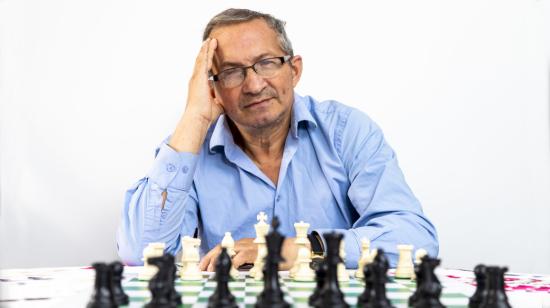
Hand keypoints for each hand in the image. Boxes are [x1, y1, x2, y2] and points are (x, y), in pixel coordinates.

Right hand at [169, 38, 223, 152]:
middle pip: (201, 62)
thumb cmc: (206, 115)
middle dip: (206, 52)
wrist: (199, 117)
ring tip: (210, 40)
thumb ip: (221, 100)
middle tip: (210, 42)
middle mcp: (196, 80)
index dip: (208, 62)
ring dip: (206, 49)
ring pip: (201, 58)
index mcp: (200, 86)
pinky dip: (206, 51)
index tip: (212, 56)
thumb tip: (229, 101)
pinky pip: (203, 60)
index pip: (204, 70)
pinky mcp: (198, 76)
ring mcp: (196, 77)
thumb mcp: (217, 105)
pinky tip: (210, 44)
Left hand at [198, 237, 308, 271]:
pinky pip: (241, 257)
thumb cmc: (275, 255)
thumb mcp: (255, 259)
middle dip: (209, 258)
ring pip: (228, 251)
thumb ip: (244, 263)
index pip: (222, 248)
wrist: (292, 251)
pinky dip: (233, 263)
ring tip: (210, 270)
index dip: (210, 256)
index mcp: (243, 244)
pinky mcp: (256, 251)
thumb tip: (233, 271)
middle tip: (201, 269)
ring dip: (218, 260)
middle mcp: (244, 242)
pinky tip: (228, 270)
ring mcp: (250, 246)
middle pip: (221, 247)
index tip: (202, 266)